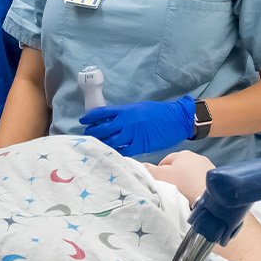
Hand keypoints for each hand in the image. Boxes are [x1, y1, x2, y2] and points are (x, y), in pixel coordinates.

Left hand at [80, 96, 195, 156]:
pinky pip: (124, 151)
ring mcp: (133, 135)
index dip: (90, 117)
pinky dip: (116, 152)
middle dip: (93, 132)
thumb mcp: (139, 108)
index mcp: (126, 110)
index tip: (83, 121)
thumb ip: (124, 114)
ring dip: (102, 143)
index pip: (102, 113)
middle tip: (88, 135)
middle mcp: (127, 122)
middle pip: (103, 129)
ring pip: (111, 141)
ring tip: (97, 145)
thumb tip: (111, 120)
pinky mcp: (140, 145)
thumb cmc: (159, 112)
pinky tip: (111, 153)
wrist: (176, 119)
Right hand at [145, 151, 216, 206]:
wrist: (210, 196)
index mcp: (182, 154)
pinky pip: (200, 180)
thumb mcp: (162, 177)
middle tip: (169, 189)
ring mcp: (206, 166)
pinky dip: (196, 185)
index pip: (165, 161)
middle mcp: (196, 156)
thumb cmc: (185, 184)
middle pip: (178, 167)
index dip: (159, 173)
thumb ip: (150, 170)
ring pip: (190, 173)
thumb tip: (141, 165)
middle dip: (173, 176)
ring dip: (186, 181)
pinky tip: (194, 194)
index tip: (159, 184)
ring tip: (183, 193)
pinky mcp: (214, 176)